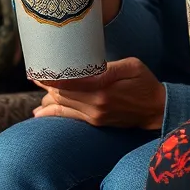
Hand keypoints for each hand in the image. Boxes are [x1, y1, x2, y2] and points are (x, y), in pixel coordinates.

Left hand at [33, 57, 164, 128]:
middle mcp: (95, 105)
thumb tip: (85, 67)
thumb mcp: (131, 66)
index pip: (68, 83)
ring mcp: (94, 116)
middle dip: (45, 84)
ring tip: (35, 85)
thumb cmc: (144, 82)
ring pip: (63, 105)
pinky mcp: (95, 122)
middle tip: (32, 72)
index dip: (49, 78)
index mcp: (103, 89)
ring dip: (47, 97)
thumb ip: (107, 67)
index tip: (36, 70)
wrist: (157, 110)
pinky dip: (54, 113)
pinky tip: (39, 113)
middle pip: (61, 94)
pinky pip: (69, 117)